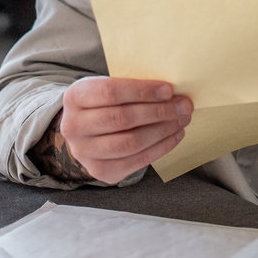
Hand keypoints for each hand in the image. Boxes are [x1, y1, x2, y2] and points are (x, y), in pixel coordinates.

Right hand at [55, 76, 193, 183]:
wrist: (85, 132)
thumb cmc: (104, 103)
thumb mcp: (108, 86)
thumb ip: (132, 87)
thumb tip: (171, 92)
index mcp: (75, 97)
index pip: (110, 92)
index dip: (142, 91)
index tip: (168, 90)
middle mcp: (74, 126)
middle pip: (122, 119)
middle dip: (159, 112)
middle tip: (184, 106)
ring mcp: (84, 152)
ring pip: (131, 142)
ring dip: (163, 130)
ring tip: (182, 120)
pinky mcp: (100, 171)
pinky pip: (137, 161)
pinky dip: (161, 148)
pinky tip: (175, 135)